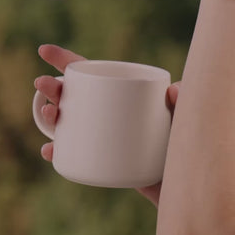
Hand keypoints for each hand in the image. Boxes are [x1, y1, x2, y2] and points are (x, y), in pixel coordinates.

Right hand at [35, 44, 179, 208]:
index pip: (92, 73)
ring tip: (52, 117)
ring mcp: (104, 139)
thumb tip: (173, 89)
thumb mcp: (189, 116)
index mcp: (122, 96)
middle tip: (43, 85)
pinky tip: (50, 151)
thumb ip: (186, 102)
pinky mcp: (104, 164)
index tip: (43, 50)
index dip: (66, 61)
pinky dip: (60, 153)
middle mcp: (109, 115)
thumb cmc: (191, 143)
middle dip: (53, 89)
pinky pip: (75, 157)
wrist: (191, 184)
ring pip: (69, 125)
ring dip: (50, 119)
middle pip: (74, 97)